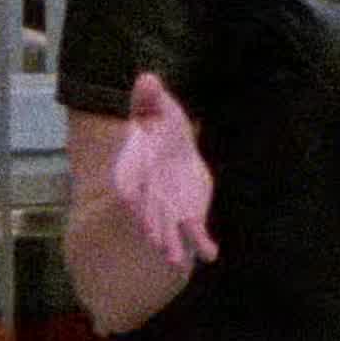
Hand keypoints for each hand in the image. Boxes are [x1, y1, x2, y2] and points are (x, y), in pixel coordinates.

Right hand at [112, 72, 220, 270]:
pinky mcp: (188, 213)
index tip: (129, 202)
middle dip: (152, 227)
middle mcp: (148, 195)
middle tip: (155, 243)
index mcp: (134, 171)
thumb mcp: (156, 110)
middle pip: (147, 213)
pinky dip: (203, 244)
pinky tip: (211, 255)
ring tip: (179, 263)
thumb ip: (149, 98)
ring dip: (172, 245)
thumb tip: (148, 77)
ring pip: (168, 229)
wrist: (171, 150)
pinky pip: (195, 231)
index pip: (128, 185)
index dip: (131, 195)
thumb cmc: (159, 129)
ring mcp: (167, 207)